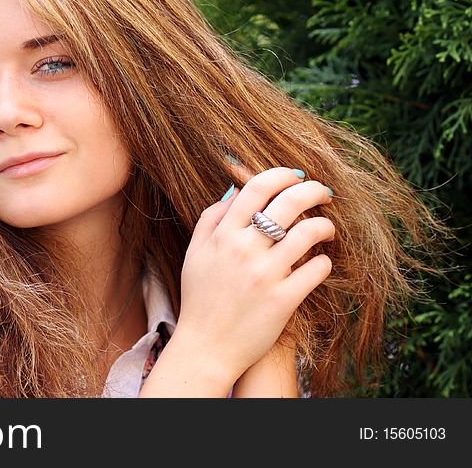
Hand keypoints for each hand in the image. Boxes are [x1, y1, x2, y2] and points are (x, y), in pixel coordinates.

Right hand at [175, 165, 333, 384]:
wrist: (206, 347)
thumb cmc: (200, 298)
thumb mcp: (195, 253)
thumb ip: (211, 219)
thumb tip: (233, 190)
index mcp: (223, 235)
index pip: (257, 188)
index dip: (282, 175)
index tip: (295, 177)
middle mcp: (244, 250)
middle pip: (289, 202)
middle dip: (313, 191)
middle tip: (323, 193)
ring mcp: (265, 275)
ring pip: (309, 233)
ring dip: (324, 225)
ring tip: (326, 230)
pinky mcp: (284, 300)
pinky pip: (316, 269)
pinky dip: (323, 262)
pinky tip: (320, 262)